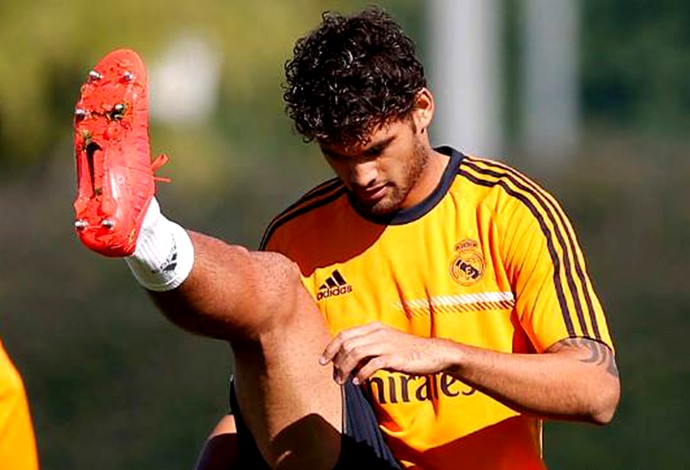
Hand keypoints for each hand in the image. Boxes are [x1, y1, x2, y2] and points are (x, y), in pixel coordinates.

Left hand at [319, 322, 456, 384]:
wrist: (433, 353)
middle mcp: (377, 333)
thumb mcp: (386, 343)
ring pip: (355, 353)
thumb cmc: (408, 351)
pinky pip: (371, 364)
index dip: (330, 348)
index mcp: (374, 328)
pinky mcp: (394, 357)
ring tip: (343, 381)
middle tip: (335, 377)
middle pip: (347, 344)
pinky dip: (361, 374)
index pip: (344, 334)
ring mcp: (386, 344)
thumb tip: (348, 359)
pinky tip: (358, 381)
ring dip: (345, 369)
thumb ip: (368, 347)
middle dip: (336, 362)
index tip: (323, 361)